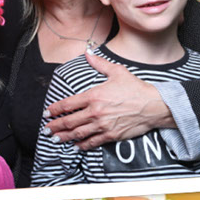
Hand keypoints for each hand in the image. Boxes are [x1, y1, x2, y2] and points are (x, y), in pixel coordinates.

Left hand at [44, 55, 173, 147]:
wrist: (154, 105)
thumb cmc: (136, 88)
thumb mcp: (117, 72)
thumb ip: (99, 64)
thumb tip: (88, 53)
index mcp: (94, 96)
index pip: (67, 104)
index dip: (54, 110)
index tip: (47, 113)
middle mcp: (95, 112)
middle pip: (69, 121)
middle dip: (54, 126)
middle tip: (46, 130)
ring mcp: (102, 125)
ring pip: (77, 133)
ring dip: (64, 137)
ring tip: (55, 139)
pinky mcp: (111, 135)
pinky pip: (92, 142)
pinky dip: (81, 145)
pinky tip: (75, 146)